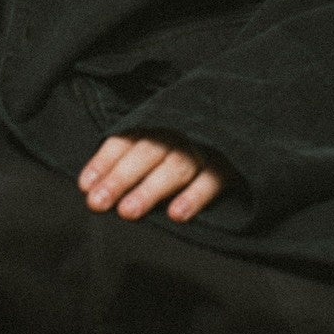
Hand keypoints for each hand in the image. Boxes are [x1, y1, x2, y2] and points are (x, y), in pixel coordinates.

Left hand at [78, 134, 223, 222]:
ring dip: (150, 189)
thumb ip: (137, 152)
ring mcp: (206, 146)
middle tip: (98, 202)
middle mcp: (180, 131)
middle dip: (120, 178)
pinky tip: (177, 215)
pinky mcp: (231, 163)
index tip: (85, 185)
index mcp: (160, 121)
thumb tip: (98, 183)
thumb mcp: (165, 134)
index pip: (127, 139)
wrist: (248, 118)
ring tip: (128, 212)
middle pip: (146, 153)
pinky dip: (195, 197)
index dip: (105, 161)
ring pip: (175, 167)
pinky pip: (213, 180)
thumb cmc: (195, 136)